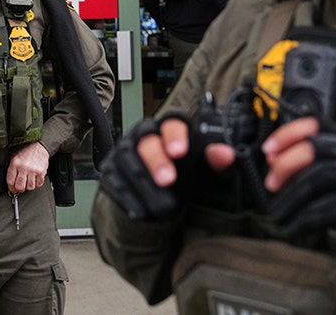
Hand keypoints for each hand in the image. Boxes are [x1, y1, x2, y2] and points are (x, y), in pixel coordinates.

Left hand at [7, 141, 48, 194]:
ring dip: (29, 186)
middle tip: (21, 187)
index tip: (13, 189)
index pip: (10, 181)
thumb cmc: (26, 150)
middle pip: (20, 187)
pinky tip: (35, 179)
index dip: (11, 188)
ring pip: (30, 187)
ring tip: (28, 181)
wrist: (38, 145)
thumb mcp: (14, 156)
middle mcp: (23, 167)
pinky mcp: (41, 171)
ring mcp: (33, 170)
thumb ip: (11, 168)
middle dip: (20, 189)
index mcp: (15, 163)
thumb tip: (10, 182)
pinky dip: (37, 183)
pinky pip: (38, 184)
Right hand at [98, 113, 230, 221]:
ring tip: (162, 206)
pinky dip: (128, 197)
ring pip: (127, 158)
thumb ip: (216, 164)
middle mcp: (144, 136)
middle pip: (146, 140)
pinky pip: (114, 180)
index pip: (171, 122)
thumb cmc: (183, 181)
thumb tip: (226, 154)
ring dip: (144, 182)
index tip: (180, 151)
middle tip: (168, 180)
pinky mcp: (110, 171)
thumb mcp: (205, 174)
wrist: (157, 203)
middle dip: (156, 160)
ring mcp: (124, 152)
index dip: (174, 134)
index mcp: (170, 130)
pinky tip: (142, 212)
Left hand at [268, 120, 335, 273]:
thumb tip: (273, 159)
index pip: (318, 124)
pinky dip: (308, 219)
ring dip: (293, 198)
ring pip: (325, 177)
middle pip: (318, 149)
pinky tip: (295, 229)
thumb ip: (315, 164)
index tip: (267, 150)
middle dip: (286, 166)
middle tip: (270, 186)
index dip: (288, 133)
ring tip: (277, 214)